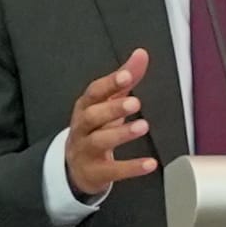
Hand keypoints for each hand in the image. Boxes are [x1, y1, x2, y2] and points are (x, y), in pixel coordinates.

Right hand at [66, 49, 155, 198]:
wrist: (76, 166)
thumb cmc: (95, 128)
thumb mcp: (108, 102)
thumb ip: (125, 79)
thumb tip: (141, 54)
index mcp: (86, 107)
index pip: (94, 92)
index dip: (109, 84)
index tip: (126, 76)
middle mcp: (82, 127)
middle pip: (92, 116)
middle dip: (113, 108)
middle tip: (136, 103)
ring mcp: (86, 150)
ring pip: (99, 141)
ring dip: (121, 134)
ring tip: (143, 126)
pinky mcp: (95, 172)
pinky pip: (113, 170)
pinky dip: (131, 167)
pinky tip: (150, 164)